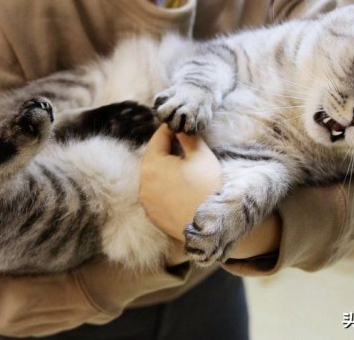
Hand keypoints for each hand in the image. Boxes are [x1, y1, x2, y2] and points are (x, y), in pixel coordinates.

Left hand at [139, 124, 281, 262]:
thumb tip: (180, 126)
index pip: (159, 137)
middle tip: (184, 146)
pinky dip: (164, 187)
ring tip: (184, 169)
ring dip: (165, 169)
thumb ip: (187, 136)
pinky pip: (155, 193)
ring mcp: (146, 200)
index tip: (182, 127)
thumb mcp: (201, 155)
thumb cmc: (207, 187)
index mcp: (152, 163)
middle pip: (154, 156)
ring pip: (153, 175)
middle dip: (167, 150)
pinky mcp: (151, 214)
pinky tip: (180, 188)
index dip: (172, 130)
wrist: (210, 227)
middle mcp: (143, 181)